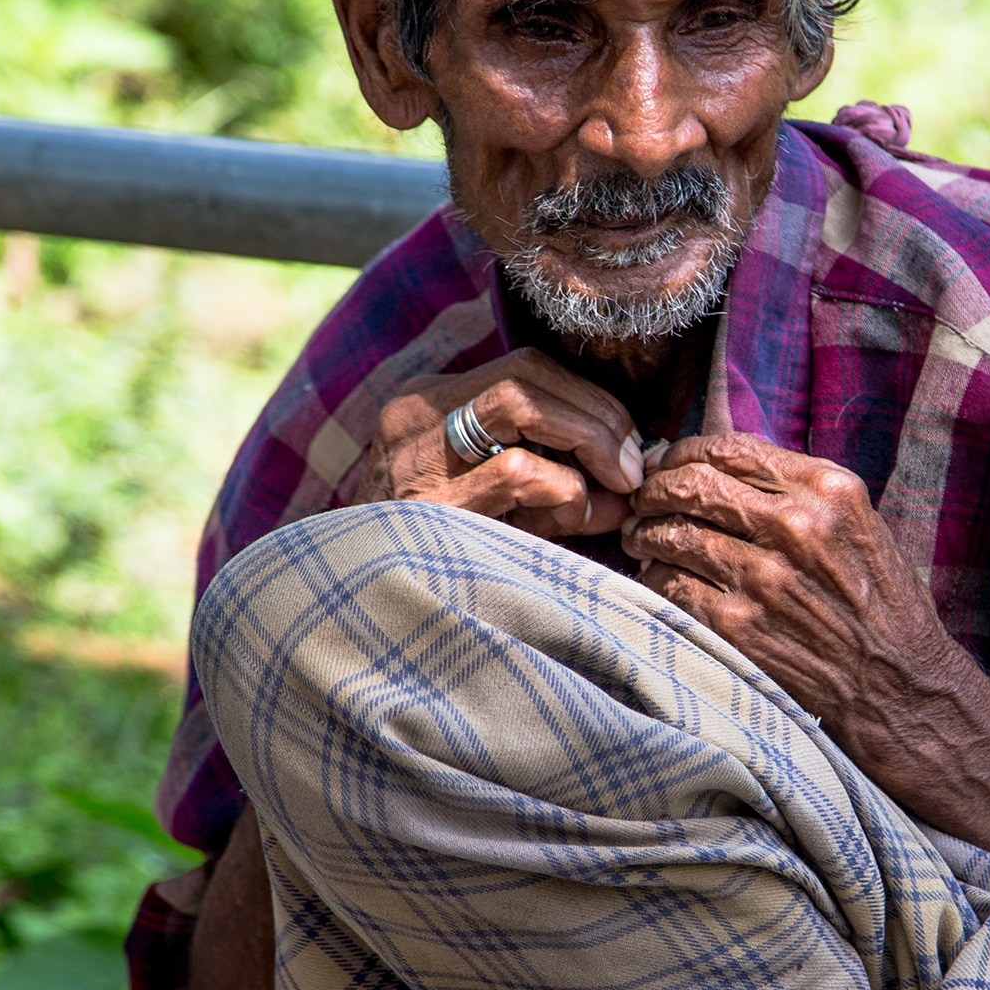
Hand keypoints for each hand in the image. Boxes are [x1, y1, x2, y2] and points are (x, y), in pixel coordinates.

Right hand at [354, 348, 646, 540]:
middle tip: (633, 466)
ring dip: (589, 437)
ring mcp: (413, 456)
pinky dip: (565, 488)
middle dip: (598, 413)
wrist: (356, 621)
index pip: (523, 369)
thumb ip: (559, 489)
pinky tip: (574, 520)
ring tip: (617, 485)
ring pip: (521, 402)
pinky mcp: (425, 504)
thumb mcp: (499, 512)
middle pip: (526, 372)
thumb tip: (629, 487)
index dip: (588, 397)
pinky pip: (517, 470)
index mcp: (428, 410)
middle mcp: (414, 418)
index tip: (626, 443)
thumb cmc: (437, 563)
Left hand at [621, 432, 967, 787]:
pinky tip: (658, 581)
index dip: (684, 451)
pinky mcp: (740, 627)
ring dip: (646, 534)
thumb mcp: (856, 525)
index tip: (668, 464)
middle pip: (691, 484)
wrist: (899, 687)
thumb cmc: (878, 606)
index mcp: (827, 490)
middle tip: (642, 502)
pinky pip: (669, 587)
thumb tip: (717, 466)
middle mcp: (796, 526)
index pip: (729, 447)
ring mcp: (764, 578)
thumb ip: (796, 491)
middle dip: (655, 490)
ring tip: (641, 540)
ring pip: (672, 533)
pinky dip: (654, 580)